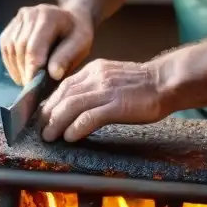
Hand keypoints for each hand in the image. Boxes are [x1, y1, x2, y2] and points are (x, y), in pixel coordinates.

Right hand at [0, 4, 93, 84]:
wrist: (70, 19)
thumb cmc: (77, 34)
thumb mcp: (81, 44)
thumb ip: (67, 57)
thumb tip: (54, 74)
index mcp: (49, 16)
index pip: (34, 48)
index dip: (32, 70)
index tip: (35, 88)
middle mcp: (30, 13)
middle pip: (20, 48)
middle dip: (24, 71)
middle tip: (32, 88)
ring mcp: (19, 18)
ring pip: (10, 48)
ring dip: (17, 69)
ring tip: (28, 81)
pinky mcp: (12, 25)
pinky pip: (5, 47)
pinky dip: (11, 63)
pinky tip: (21, 71)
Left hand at [38, 58, 168, 142]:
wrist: (167, 82)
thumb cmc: (142, 86)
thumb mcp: (112, 79)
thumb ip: (94, 88)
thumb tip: (75, 106)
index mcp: (95, 70)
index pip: (64, 85)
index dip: (50, 102)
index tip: (43, 116)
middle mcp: (97, 77)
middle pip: (64, 95)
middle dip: (48, 114)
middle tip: (40, 129)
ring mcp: (107, 90)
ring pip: (72, 106)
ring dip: (57, 122)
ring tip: (48, 136)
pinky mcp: (117, 105)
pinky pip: (90, 116)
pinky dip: (76, 127)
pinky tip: (70, 137)